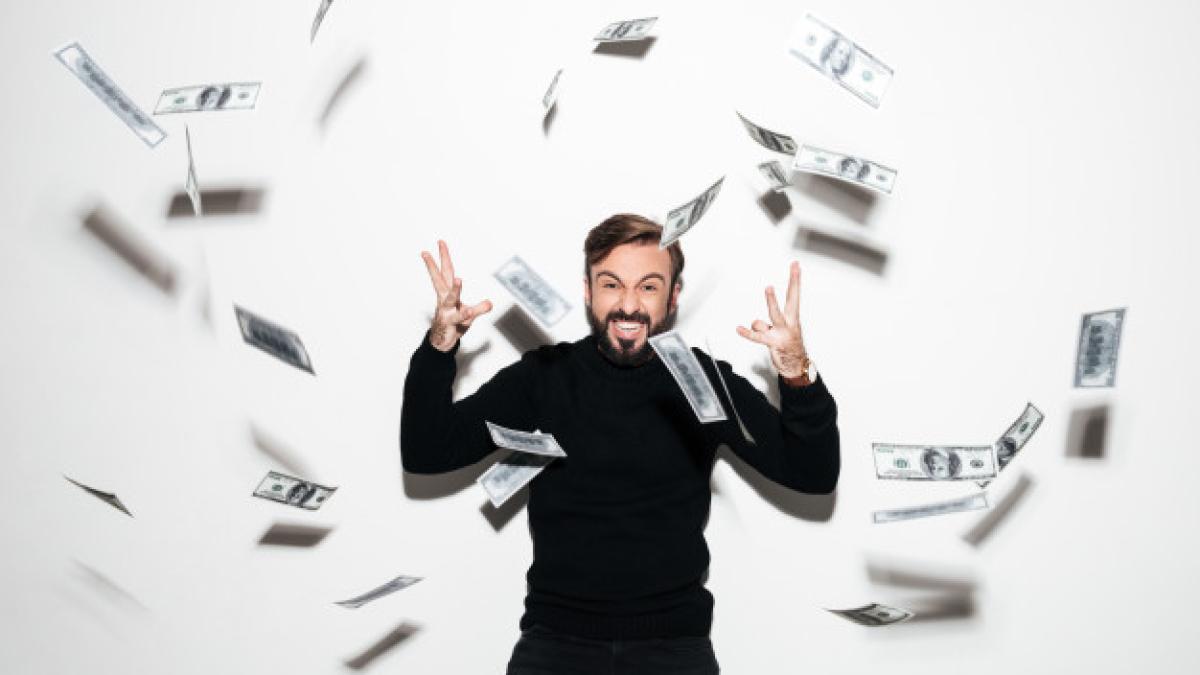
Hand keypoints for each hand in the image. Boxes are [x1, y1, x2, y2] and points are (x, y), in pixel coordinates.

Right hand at [421, 240, 492, 351]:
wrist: (442, 341)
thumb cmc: (453, 324)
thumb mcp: (468, 314)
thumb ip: (479, 307)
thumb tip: (490, 303)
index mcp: (446, 293)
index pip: (445, 271)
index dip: (443, 257)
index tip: (440, 243)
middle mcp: (444, 299)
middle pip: (440, 279)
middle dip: (435, 265)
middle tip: (427, 252)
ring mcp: (446, 311)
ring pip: (451, 298)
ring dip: (456, 289)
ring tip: (459, 279)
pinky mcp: (451, 322)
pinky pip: (462, 317)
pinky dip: (469, 313)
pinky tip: (473, 309)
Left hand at [735, 261, 807, 377]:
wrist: (796, 365)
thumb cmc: (788, 344)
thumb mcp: (778, 331)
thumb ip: (765, 324)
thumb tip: (755, 323)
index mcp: (792, 319)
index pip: (794, 296)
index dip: (795, 280)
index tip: (795, 266)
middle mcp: (789, 324)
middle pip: (792, 301)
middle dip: (792, 285)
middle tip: (794, 270)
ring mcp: (782, 333)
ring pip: (775, 314)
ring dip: (772, 301)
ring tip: (769, 288)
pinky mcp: (773, 343)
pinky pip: (758, 337)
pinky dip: (748, 333)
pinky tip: (739, 328)